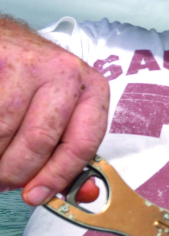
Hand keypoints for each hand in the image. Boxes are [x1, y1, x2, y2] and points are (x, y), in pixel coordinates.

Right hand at [0, 16, 108, 205]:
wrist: (3, 39)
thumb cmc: (34, 82)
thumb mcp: (63, 111)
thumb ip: (69, 152)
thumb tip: (78, 195)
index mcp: (92, 90)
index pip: (82, 143)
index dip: (58, 176)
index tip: (36, 196)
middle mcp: (66, 73)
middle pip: (39, 140)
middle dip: (16, 172)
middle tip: (2, 180)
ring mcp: (28, 64)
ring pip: (2, 132)